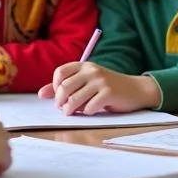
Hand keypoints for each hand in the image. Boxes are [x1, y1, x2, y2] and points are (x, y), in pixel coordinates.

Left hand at [37, 62, 160, 114]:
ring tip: (72, 112)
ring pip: (75, 99)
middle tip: (63, 108)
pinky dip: (87, 112)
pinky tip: (91, 110)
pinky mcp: (109, 93)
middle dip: (60, 101)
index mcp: (85, 65)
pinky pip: (89, 107)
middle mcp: (92, 70)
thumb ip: (64, 86)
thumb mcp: (86, 82)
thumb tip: (41, 94)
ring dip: (70, 109)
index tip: (60, 95)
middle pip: (64, 87)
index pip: (60, 72)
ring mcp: (101, 81)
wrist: (136, 90)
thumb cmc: (108, 87)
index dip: (55, 86)